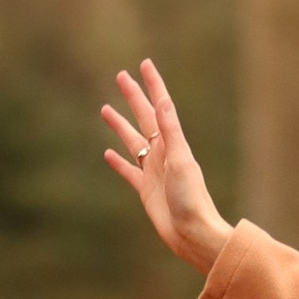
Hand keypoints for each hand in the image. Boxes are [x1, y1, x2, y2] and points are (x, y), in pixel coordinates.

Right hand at [101, 58, 234, 273]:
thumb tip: (162, 101)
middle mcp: (161, 153)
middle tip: (120, 76)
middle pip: (142, 118)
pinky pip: (128, 170)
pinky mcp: (144, 189)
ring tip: (105, 109)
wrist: (192, 233)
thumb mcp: (180, 161)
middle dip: (133, 97)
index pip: (159, 106)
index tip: (144, 64)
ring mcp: (152, 170)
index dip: (152, 85)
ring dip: (120, 125)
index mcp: (171, 143)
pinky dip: (117, 161)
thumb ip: (171, 131)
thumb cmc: (191, 198)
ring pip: (131, 141)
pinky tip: (107, 154)